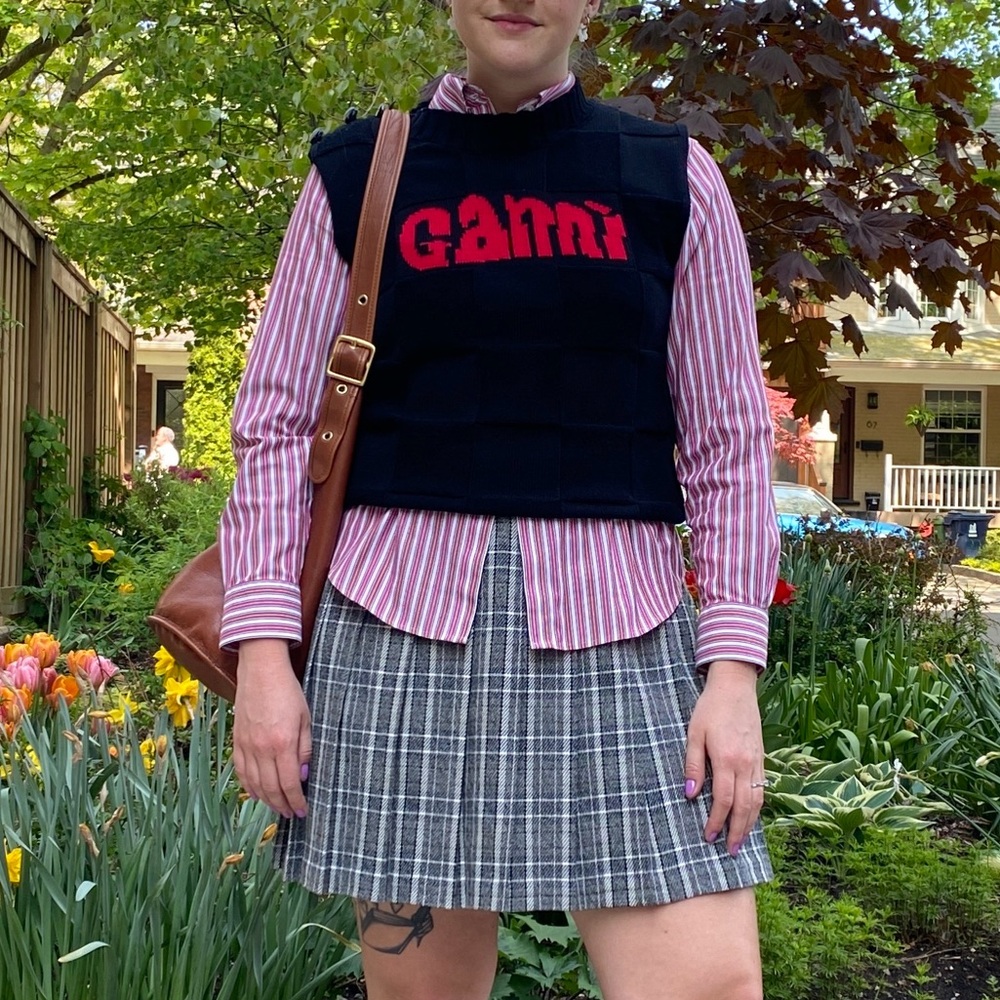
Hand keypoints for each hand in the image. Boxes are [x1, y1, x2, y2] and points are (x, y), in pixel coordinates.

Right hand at [233, 639, 311, 819]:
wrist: (260, 669)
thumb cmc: (288, 691)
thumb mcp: (305, 718)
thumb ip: (305, 748)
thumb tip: (304, 775)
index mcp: (282, 743)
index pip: (289, 783)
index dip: (296, 801)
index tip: (303, 811)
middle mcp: (262, 748)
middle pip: (271, 788)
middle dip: (282, 805)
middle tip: (292, 814)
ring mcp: (246, 745)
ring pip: (254, 783)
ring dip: (266, 799)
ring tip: (277, 807)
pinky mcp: (237, 740)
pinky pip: (240, 771)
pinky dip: (248, 786)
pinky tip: (256, 793)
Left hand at [683, 660, 763, 855]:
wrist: (735, 687)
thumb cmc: (710, 708)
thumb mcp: (693, 733)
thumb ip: (693, 765)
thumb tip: (689, 795)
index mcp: (727, 759)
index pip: (723, 800)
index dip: (716, 821)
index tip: (708, 836)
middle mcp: (746, 764)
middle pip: (744, 807)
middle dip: (736, 831)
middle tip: (729, 851)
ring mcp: (757, 761)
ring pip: (757, 801)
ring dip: (749, 824)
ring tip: (741, 841)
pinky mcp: (762, 757)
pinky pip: (762, 788)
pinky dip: (758, 807)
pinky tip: (751, 816)